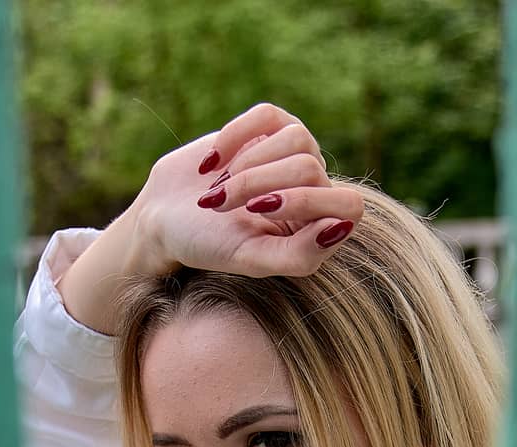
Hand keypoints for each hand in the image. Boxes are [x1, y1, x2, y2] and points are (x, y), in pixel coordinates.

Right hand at [136, 101, 364, 279]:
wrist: (167, 216)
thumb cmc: (211, 246)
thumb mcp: (253, 260)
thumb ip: (302, 256)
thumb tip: (343, 227)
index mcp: (319, 228)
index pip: (349, 205)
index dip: (305, 204)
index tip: (259, 213)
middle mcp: (316, 188)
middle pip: (309, 169)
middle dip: (258, 186)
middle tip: (223, 207)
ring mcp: (296, 153)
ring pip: (296, 139)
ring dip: (246, 165)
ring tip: (219, 190)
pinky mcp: (270, 125)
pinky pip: (267, 116)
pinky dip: (233, 137)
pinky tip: (213, 164)